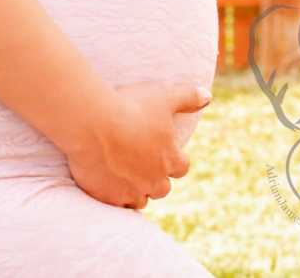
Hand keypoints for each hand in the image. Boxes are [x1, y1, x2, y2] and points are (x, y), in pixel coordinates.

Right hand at [64, 82, 210, 209]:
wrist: (92, 123)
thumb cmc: (130, 107)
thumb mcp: (163, 96)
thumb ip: (187, 97)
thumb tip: (207, 96)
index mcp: (169, 159)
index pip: (181, 166)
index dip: (174, 158)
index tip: (163, 148)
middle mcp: (153, 180)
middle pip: (162, 187)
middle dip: (155, 177)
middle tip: (141, 161)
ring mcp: (130, 191)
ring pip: (140, 200)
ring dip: (136, 189)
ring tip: (123, 173)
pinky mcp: (107, 196)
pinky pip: (115, 203)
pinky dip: (114, 194)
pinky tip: (106, 179)